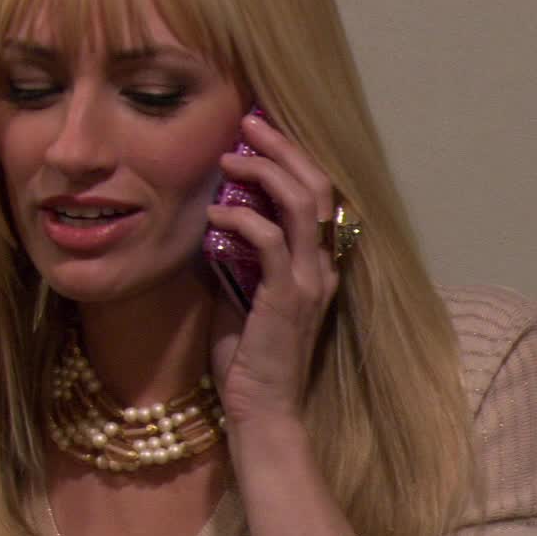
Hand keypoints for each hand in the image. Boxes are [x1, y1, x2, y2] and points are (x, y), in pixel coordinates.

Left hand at [206, 112, 339, 428]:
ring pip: (301, 203)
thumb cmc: (250, 361)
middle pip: (317, 186)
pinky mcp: (287, 298)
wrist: (264, 412)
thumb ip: (238, 261)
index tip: (258, 133)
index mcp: (317, 265)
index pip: (317, 195)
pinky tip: (218, 215)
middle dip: (283, 147)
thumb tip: (214, 223)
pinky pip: (271, 242)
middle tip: (249, 122)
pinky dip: (244, 220)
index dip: (293, 157)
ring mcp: (309, 281)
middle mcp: (322, 267)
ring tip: (230, 158)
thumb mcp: (241, 298)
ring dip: (265, 172)